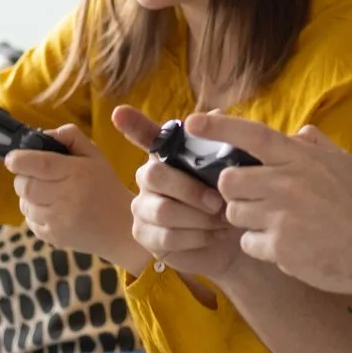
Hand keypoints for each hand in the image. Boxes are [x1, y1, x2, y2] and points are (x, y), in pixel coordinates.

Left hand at [5, 125, 141, 269]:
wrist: (120, 227)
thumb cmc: (105, 186)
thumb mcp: (95, 155)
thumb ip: (70, 137)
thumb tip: (42, 135)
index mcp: (77, 174)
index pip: (41, 165)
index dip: (20, 160)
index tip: (12, 158)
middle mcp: (66, 199)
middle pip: (26, 186)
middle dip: (22, 177)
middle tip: (33, 174)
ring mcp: (58, 222)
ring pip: (24, 204)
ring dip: (28, 195)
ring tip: (47, 192)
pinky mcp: (52, 238)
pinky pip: (29, 220)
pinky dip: (34, 212)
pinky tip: (51, 208)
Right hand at [116, 105, 245, 280]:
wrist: (230, 240)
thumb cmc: (227, 199)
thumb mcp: (232, 172)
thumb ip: (221, 145)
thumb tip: (216, 114)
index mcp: (166, 154)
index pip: (142, 133)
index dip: (131, 123)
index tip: (119, 113)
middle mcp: (147, 176)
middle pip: (155, 175)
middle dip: (192, 190)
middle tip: (219, 202)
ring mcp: (141, 206)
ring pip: (163, 211)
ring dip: (199, 218)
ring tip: (221, 221)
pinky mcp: (144, 235)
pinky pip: (166, 236)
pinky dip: (196, 237)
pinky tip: (211, 235)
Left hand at [193, 113, 351, 299]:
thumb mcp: (344, 164)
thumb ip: (316, 145)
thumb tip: (298, 133)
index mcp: (301, 158)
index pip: (252, 135)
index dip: (219, 126)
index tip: (192, 121)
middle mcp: (287, 183)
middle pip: (229, 181)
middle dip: (234, 190)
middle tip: (254, 199)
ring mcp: (282, 217)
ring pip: (234, 213)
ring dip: (248, 220)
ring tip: (277, 225)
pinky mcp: (281, 249)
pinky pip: (249, 243)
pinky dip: (261, 247)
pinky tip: (288, 247)